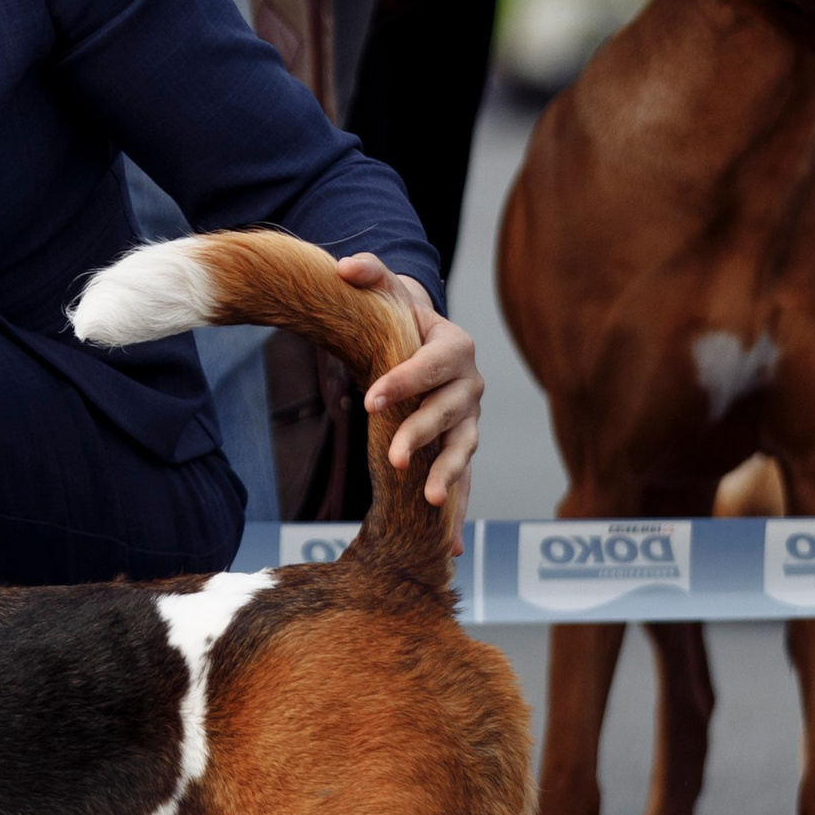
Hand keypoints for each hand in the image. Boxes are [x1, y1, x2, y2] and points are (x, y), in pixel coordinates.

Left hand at [340, 256, 480, 522]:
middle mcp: (469, 387)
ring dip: (449, 478)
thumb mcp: (386, 289)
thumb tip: (344, 267)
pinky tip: (451, 547)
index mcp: (456, 348)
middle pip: (448, 414)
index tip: (370, 399)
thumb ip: (368, 272)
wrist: (418, 339)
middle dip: (421, 436)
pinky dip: (457, 512)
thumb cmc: (399, 316)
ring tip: (429, 502)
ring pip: (462, 452)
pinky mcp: (460, 449)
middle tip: (390, 458)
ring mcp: (468, 422)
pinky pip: (462, 482)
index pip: (433, 366)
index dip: (405, 381)